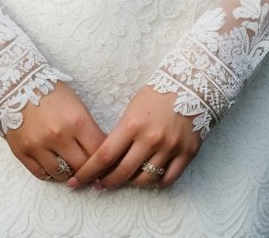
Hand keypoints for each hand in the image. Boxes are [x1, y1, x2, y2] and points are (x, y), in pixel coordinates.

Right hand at [4, 81, 106, 183]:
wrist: (16, 83)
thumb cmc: (51, 91)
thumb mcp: (76, 104)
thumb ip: (88, 129)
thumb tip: (99, 151)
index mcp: (77, 120)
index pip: (99, 151)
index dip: (106, 159)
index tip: (106, 161)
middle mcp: (59, 135)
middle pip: (83, 167)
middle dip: (89, 169)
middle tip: (90, 169)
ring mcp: (39, 145)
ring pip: (62, 175)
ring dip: (69, 174)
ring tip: (71, 168)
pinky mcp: (22, 152)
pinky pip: (41, 174)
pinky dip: (51, 174)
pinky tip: (55, 167)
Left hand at [67, 85, 201, 190]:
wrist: (192, 84)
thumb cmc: (158, 94)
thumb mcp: (133, 107)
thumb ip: (122, 132)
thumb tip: (108, 156)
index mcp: (132, 124)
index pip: (104, 155)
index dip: (88, 172)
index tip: (77, 181)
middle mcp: (150, 138)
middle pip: (122, 172)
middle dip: (107, 182)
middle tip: (101, 185)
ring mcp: (169, 147)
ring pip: (145, 179)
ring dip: (132, 182)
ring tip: (128, 178)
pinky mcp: (186, 153)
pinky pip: (168, 179)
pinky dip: (157, 182)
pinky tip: (151, 177)